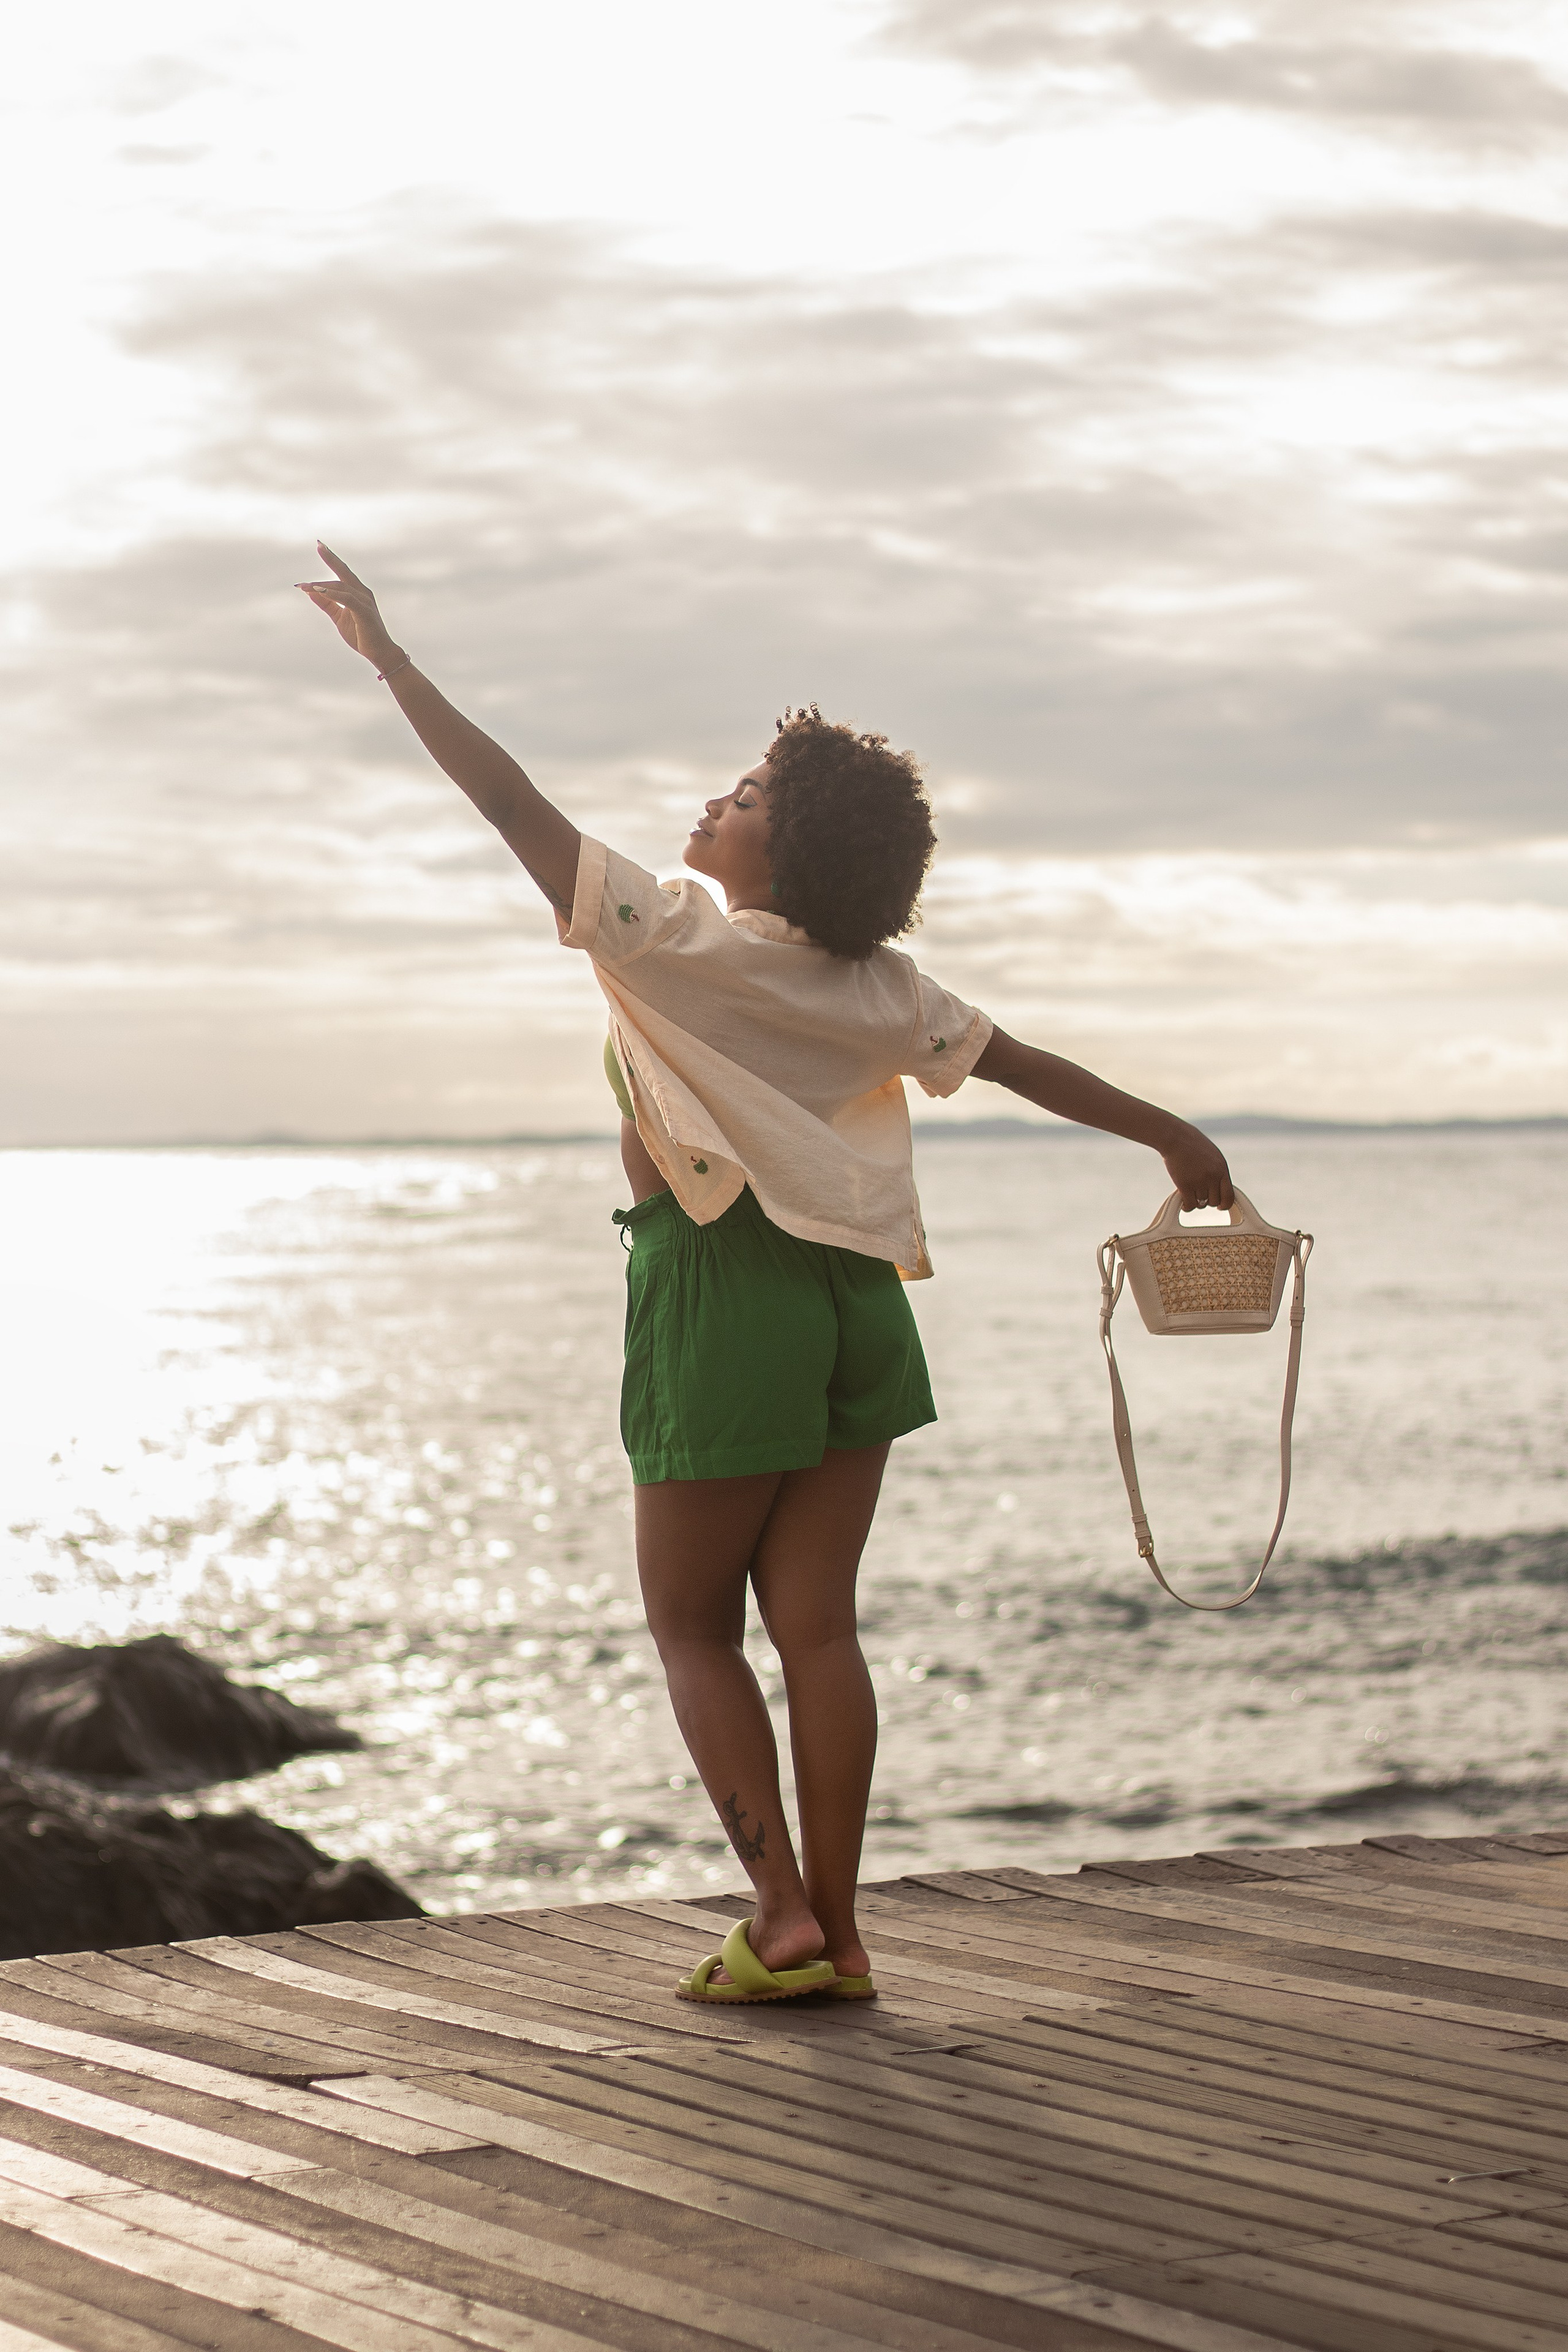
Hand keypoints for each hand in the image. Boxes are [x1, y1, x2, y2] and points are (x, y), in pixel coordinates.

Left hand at [296, 542, 399, 667]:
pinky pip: (346, 599)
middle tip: (319, 544)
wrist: (380, 653)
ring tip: (304, 586)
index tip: (321, 546)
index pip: (342, 573)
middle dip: (331, 558)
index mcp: (357, 593)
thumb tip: (310, 592)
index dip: (332, 559)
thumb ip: (327, 604)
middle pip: (344, 572)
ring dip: (321, 586)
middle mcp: (362, 593)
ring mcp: (365, 601)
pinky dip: (332, 594)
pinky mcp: (364, 611)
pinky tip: (318, 591)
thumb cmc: (362, 636)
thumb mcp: (339, 618)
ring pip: (340, 586)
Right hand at [1162, 1126, 1234, 1212]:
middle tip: (1199, 1195)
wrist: (1175, 1137)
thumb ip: (1217, 1170)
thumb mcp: (1212, 1155)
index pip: (1229, 1196)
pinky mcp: (1185, 1185)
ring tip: (1189, 1193)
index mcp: (1222, 1169)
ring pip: (1201, 1204)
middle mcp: (1213, 1177)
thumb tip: (1219, 1186)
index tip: (1219, 1206)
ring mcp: (1199, 1181)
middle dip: (1207, 1201)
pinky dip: (1187, 1206)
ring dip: (1195, 1201)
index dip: (1225, 1204)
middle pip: (1214, 1202)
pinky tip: (1183, 1202)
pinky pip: (1190, 1205)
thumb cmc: (1192, 1143)